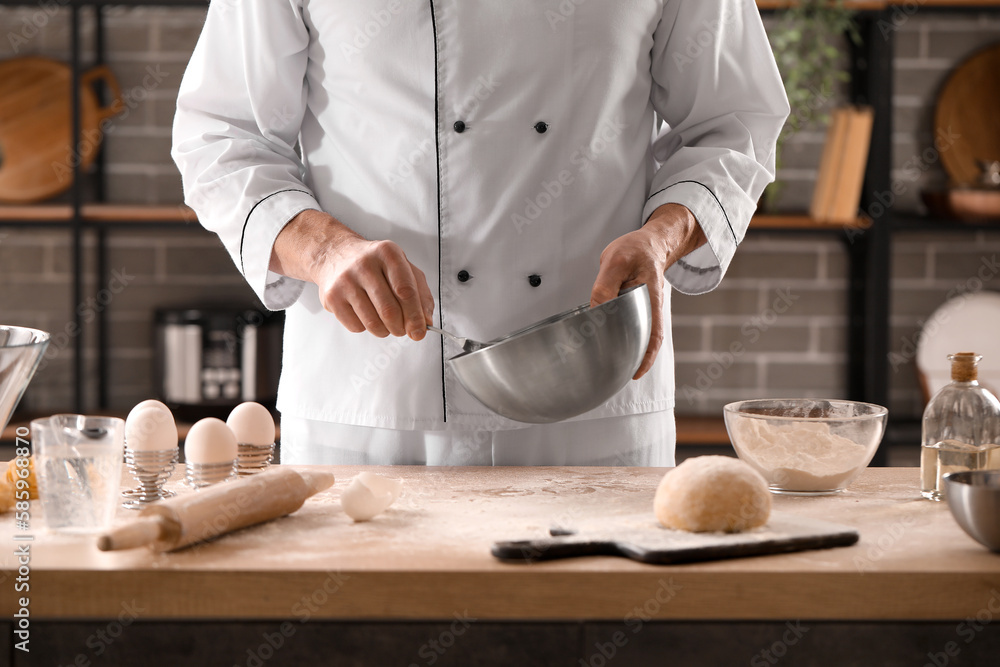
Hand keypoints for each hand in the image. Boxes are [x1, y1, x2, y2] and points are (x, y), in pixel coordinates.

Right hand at [270, 209, 434, 339]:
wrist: (335, 254)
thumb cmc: (374, 263)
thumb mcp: (402, 267)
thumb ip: (420, 292)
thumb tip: (426, 320)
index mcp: (388, 253)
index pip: (405, 290)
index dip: (415, 316)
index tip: (419, 331)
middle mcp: (365, 265)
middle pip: (389, 311)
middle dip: (401, 328)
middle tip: (403, 329)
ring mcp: (345, 281)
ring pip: (373, 323)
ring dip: (385, 330)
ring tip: (386, 322)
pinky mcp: (332, 297)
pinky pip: (356, 327)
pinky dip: (366, 328)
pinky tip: (366, 314)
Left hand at [589, 203, 706, 378]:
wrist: (650, 242)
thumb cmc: (635, 250)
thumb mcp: (615, 262)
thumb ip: (605, 286)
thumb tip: (597, 312)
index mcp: (651, 298)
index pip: (653, 334)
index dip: (646, 357)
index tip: (635, 373)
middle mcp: (652, 307)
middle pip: (648, 341)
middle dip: (635, 360)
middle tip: (616, 376)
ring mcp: (647, 308)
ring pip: (641, 336)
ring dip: (630, 351)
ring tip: (612, 367)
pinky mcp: (639, 307)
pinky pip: (635, 327)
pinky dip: (626, 339)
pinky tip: (611, 345)